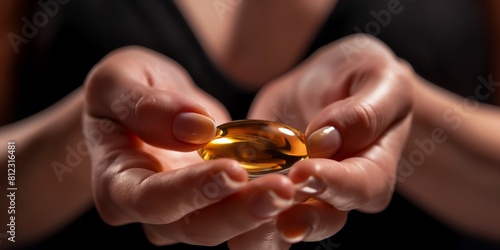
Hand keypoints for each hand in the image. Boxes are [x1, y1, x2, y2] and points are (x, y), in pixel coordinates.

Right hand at [83, 46, 295, 246]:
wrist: (142, 107)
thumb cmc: (123, 92)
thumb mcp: (116, 80)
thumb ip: (143, 104)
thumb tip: (194, 129)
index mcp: (117, 185)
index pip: (152, 199)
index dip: (192, 190)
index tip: (233, 170)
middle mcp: (153, 212)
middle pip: (196, 227)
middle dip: (241, 212)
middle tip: (283, 190)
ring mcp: (187, 212)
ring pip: (227, 230)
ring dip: (264, 216)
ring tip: (298, 191)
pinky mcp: (217, 204)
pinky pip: (247, 218)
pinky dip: (274, 209)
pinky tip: (302, 190)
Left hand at [248, 34, 413, 243]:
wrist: (330, 84)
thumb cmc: (362, 76)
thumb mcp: (377, 76)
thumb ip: (365, 110)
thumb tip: (328, 139)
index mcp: (374, 169)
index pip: (361, 186)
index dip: (335, 183)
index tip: (306, 170)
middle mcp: (339, 193)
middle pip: (323, 219)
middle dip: (297, 215)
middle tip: (272, 200)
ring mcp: (303, 195)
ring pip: (283, 224)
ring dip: (261, 223)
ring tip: (236, 214)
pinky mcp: (270, 187)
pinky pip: (254, 207)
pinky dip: (234, 204)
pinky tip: (214, 198)